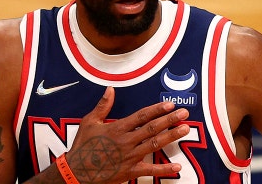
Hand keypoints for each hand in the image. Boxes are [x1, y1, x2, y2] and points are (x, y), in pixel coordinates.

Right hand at [65, 87, 189, 182]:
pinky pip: (149, 170)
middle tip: (184, 113)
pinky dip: (164, 169)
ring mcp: (129, 157)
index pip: (141, 116)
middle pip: (152, 128)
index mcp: (117, 128)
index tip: (170, 104)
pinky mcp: (130, 171)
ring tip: (185, 129)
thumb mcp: (89, 122)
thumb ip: (103, 106)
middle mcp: (126, 141)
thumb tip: (110, 89)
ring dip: (171, 137)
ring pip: (154, 145)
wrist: (76, 172)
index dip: (157, 109)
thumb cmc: (82, 146)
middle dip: (170, 120)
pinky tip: (177, 167)